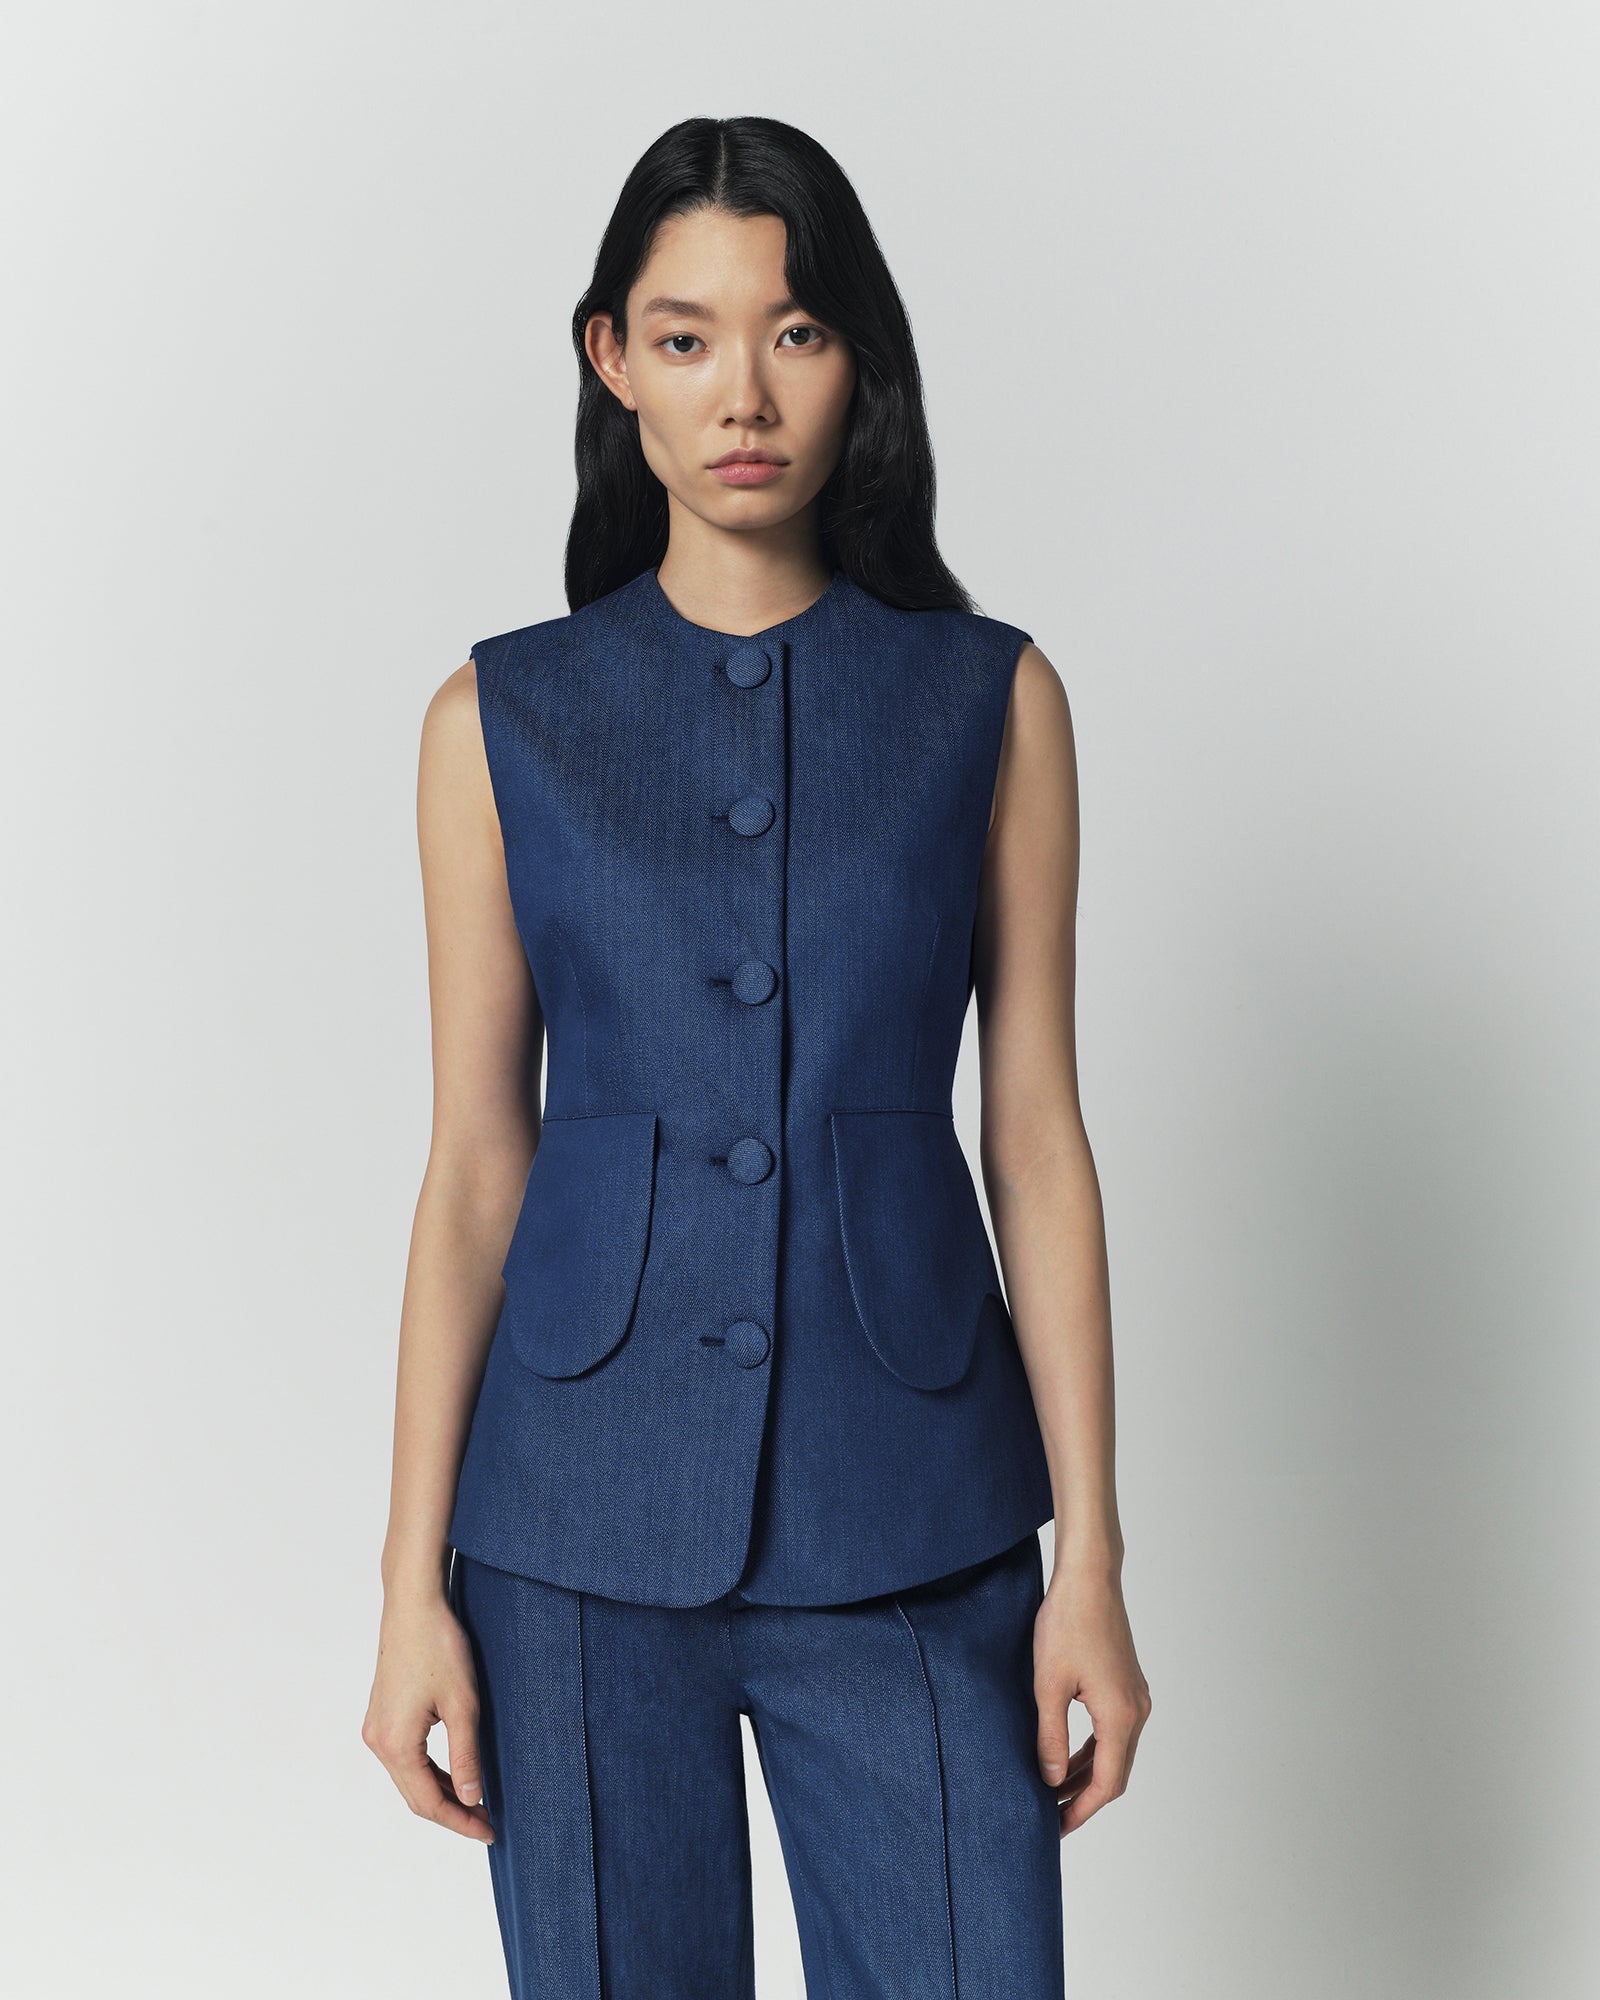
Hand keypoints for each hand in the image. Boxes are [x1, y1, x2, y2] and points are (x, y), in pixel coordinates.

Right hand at [362, 1583, 493, 1842]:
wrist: (413, 1604)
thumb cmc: (440, 1647)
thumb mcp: (463, 1704)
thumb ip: (467, 1757)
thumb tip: (472, 1800)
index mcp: (395, 1745)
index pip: (429, 1803)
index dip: (461, 1822)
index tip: (491, 1831)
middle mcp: (378, 1742)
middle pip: (415, 1796)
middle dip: (452, 1812)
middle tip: (488, 1821)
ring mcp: (376, 1728)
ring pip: (410, 1778)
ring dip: (441, 1792)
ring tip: (478, 1801)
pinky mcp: (381, 1715)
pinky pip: (406, 1758)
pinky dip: (430, 1771)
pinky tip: (456, 1773)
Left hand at [1033, 1559, 1150, 1836]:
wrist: (1090, 1577)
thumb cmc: (1067, 1623)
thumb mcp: (1048, 1685)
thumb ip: (1051, 1737)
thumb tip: (1052, 1781)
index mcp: (1120, 1717)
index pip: (1106, 1784)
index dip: (1081, 1810)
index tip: (1055, 1828)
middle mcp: (1137, 1711)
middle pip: (1115, 1773)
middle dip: (1084, 1798)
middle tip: (1051, 1816)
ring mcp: (1135, 1696)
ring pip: (1115, 1752)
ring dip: (1087, 1773)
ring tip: (1054, 1790)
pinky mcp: (1127, 1683)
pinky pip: (1114, 1731)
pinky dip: (1093, 1749)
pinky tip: (1068, 1754)